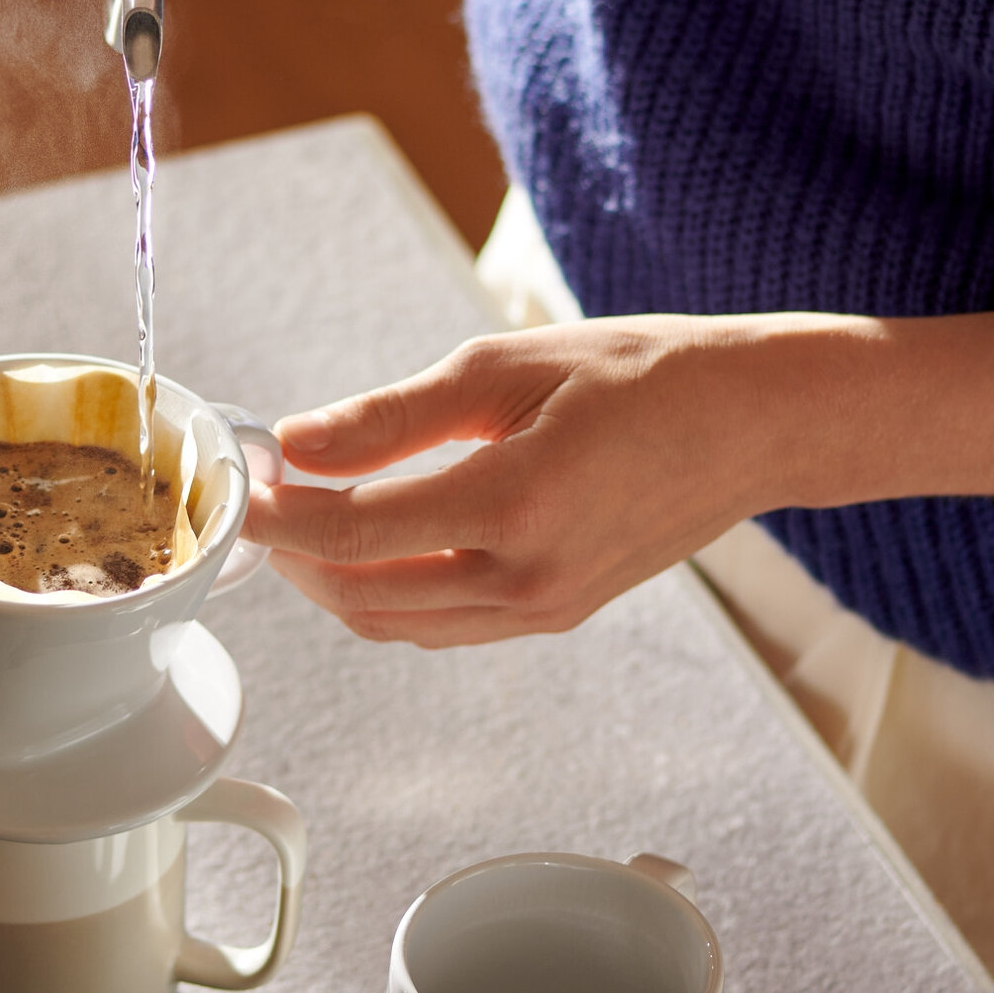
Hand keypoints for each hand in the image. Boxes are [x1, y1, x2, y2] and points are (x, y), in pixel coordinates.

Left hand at [241, 319, 797, 647]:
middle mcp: (528, 577)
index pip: (353, 530)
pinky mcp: (558, 614)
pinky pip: (445, 625)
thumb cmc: (642, 373)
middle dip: (294, 554)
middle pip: (362, 594)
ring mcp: (545, 608)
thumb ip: (392, 414)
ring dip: (335, 581)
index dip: (278, 512)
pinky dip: (390, 594)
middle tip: (262, 500)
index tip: (240, 482)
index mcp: (513, 504)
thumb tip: (299, 441)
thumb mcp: (506, 367)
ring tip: (303, 519)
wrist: (753, 421)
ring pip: (398, 624)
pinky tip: (374, 541)